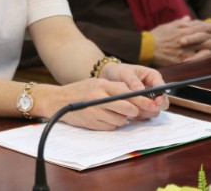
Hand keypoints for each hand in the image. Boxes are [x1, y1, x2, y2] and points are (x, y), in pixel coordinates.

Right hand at [36, 74, 163, 130]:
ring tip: (112, 113)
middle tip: (134, 112)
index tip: (152, 104)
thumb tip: (135, 96)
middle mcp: (99, 97)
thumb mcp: (95, 83)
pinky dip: (111, 124)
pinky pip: (111, 127)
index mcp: (101, 84)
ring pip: (121, 120)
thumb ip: (113, 88)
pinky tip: (103, 118)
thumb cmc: (79, 91)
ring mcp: (95, 111)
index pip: (127, 92)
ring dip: (121, 119)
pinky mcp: (92, 123)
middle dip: (134, 112)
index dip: (142, 100)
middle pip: (127, 108)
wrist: (57, 100)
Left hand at [98, 62, 168, 118]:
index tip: (156, 102)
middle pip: (163, 103)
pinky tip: (129, 112)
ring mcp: (150, 100)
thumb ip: (133, 81)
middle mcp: (155, 90)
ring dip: (145, 112)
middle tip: (142, 108)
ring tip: (131, 107)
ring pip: (155, 111)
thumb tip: (140, 90)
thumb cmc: (120, 71)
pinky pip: (145, 116)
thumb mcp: (125, 73)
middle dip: (155, 107)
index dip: (161, 96)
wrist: (111, 77)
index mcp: (153, 77)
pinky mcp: (144, 108)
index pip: (162, 88)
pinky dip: (139, 115)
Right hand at [150, 18, 210, 65]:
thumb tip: (188, 19)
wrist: (147, 47)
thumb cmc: (157, 36)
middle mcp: (186, 40)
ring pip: (203, 48)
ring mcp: (185, 50)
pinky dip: (204, 57)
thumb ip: (179, 22)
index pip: (201, 27)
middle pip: (206, 38)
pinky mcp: (181, 59)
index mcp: (183, 31)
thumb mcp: (168, 25)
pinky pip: (196, 59)